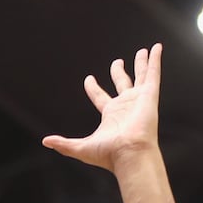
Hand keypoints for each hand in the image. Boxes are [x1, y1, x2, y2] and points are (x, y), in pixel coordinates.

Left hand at [42, 44, 163, 172]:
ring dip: (142, 63)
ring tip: (143, 50)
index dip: (93, 88)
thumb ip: (64, 144)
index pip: (100, 97)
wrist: (130, 154)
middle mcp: (125, 106)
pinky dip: (156, 60)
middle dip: (119, 72)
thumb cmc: (109, 154)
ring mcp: (138, 100)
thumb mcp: (81, 148)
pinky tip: (157, 48)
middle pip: (121, 84)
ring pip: (140, 76)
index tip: (88, 79)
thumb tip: (46, 142)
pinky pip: (153, 73)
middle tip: (118, 62)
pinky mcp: (149, 95)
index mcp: (110, 116)